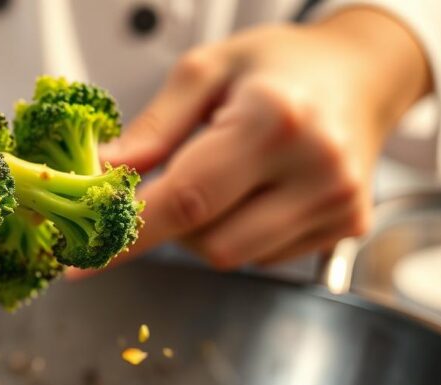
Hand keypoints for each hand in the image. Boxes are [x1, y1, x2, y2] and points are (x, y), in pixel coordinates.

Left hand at [103, 8, 430, 268]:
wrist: (360, 73)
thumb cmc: (277, 67)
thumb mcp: (205, 71)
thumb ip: (151, 129)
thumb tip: (98, 176)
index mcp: (273, 117)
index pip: (185, 198)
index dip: (126, 236)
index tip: (80, 261)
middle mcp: (315, 165)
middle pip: (207, 242)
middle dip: (171, 224)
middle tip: (170, 182)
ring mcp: (338, 201)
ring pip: (234, 258)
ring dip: (205, 231)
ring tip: (223, 178)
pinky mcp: (348, 226)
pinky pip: (264, 258)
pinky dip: (241, 234)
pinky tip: (255, 192)